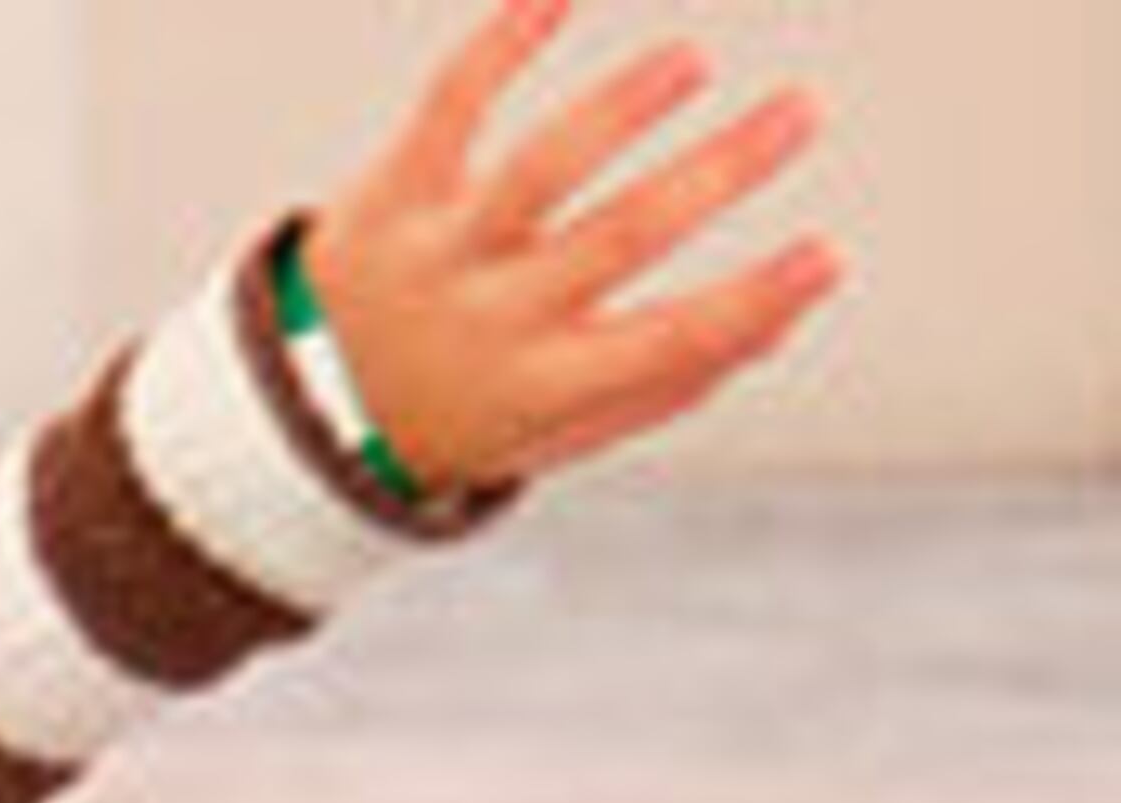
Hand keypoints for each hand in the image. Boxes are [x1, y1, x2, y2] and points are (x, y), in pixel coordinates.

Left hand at [307, 1, 843, 491]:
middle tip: (800, 111)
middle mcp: (492, 319)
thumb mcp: (557, 431)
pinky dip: (498, 45)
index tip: (825, 258)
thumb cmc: (460, 414)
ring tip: (690, 61)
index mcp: (542, 386)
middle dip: (717, 174)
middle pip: (618, 237)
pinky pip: (447, 108)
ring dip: (619, 108)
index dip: (749, 303)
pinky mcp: (392, 193)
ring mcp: (438, 253)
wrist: (302, 416)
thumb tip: (780, 322)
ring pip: (537, 171)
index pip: (665, 344)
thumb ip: (664, 385)